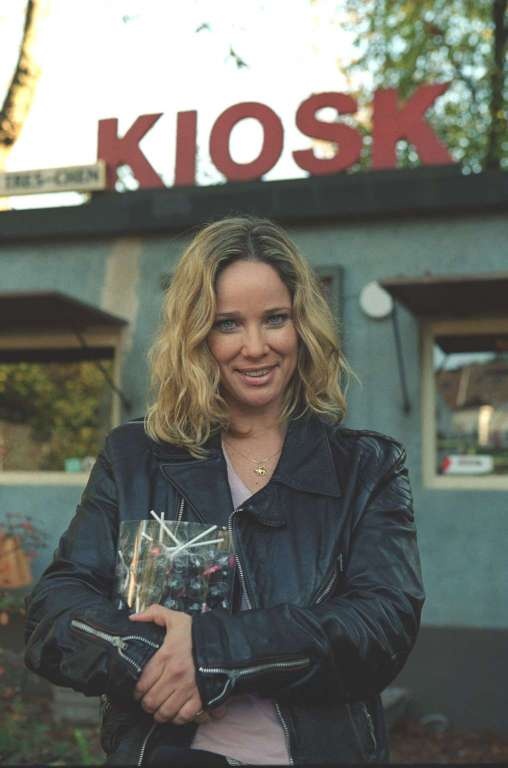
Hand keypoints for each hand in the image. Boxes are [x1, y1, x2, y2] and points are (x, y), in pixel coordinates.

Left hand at [129, 604, 203, 724]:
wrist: (225, 642)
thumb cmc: (199, 632)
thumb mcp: (176, 618)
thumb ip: (154, 614)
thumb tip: (133, 618)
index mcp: (165, 657)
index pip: (142, 684)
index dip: (137, 691)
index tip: (139, 691)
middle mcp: (174, 676)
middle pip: (150, 702)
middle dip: (147, 704)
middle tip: (148, 701)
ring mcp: (188, 689)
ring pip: (164, 712)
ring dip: (159, 714)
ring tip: (159, 709)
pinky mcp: (201, 698)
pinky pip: (183, 717)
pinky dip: (177, 718)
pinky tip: (176, 712)